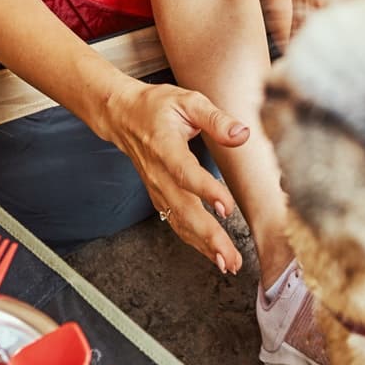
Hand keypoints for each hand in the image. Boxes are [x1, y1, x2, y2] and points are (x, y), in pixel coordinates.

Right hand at [97, 80, 246, 271]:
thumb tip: (242, 134)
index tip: (226, 208)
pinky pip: (176, 223)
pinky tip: (212, 254)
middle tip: (230, 257)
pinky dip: (194, 242)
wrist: (123, 116)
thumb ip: (215, 119)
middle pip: (183, 210)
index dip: (206, 191)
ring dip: (203, 246)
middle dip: (208, 237)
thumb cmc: (157, 107)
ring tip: (228, 264)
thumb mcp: (188, 101)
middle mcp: (158, 173)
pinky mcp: (159, 197)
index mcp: (165, 147)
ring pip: (179, 222)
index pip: (185, 173)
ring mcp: (157, 189)